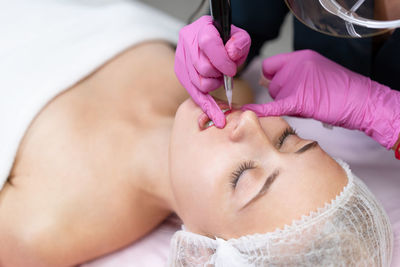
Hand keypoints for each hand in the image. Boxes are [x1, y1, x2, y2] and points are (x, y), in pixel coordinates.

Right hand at [175, 16, 250, 127]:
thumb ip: (239, 43)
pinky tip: (217, 117)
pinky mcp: (180, 74)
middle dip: (218, 75)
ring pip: (198, 83)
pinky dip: (207, 106)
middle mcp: (186, 43)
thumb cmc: (226, 39)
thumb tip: (231, 55)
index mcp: (200, 29)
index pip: (208, 44)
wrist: (213, 40)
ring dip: (213, 85)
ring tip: (218, 78)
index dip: (222, 60)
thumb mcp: (239, 36)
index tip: (231, 70)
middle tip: (225, 73)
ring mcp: (181, 60)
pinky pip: (194, 94)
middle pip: (202, 68)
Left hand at [243, 50, 399, 148]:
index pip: (270, 65)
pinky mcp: (300, 98)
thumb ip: (291, 74)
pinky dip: (261, 109)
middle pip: (272, 83)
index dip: (271, 77)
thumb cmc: (341, 90)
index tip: (277, 84)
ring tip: (311, 103)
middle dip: (283, 94)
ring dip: (287, 103)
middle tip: (306, 98)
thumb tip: (263, 80)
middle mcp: (296, 64)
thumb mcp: (315, 73)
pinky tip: (248, 111)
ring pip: (276, 96)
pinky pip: (274, 105)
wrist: (362, 100)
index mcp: (301, 56)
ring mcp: (297, 80)